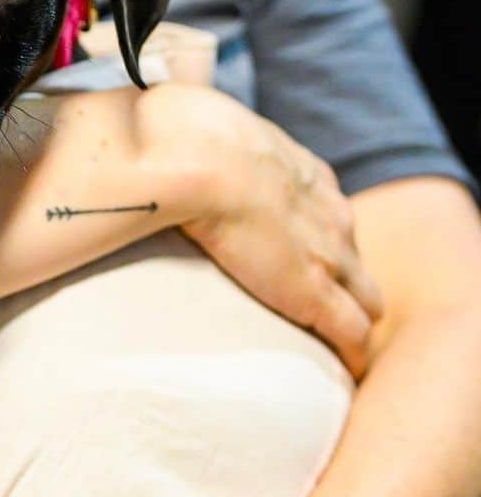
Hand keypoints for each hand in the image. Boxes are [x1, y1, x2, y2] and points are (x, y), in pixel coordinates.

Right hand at [139, 83, 382, 377]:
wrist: (195, 159)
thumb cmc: (180, 140)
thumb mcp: (197, 128)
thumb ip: (188, 140)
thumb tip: (132, 125)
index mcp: (301, 174)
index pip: (326, 212)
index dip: (316, 237)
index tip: (299, 257)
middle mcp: (327, 211)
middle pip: (353, 255)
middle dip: (345, 280)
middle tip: (319, 309)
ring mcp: (329, 254)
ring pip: (364, 294)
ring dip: (350, 315)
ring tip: (329, 346)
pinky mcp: (317, 295)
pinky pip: (354, 333)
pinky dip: (351, 353)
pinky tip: (344, 371)